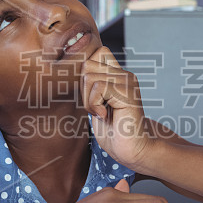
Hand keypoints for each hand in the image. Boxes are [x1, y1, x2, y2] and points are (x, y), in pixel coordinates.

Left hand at [81, 46, 153, 169]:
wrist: (131, 150)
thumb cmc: (113, 132)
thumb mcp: (94, 103)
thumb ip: (89, 84)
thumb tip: (71, 69)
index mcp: (117, 74)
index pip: (95, 52)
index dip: (84, 74)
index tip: (91, 98)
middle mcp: (124, 74)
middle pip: (87, 64)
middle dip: (83, 90)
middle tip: (97, 108)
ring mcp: (128, 81)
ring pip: (89, 76)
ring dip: (89, 101)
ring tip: (102, 114)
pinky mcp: (128, 91)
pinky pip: (98, 87)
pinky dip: (94, 105)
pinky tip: (106, 116)